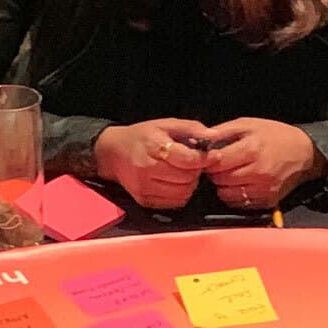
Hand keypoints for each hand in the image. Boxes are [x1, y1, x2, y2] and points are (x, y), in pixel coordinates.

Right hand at [90, 119, 208, 209]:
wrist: (113, 153)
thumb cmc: (142, 137)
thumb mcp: (165, 124)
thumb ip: (191, 128)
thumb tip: (214, 137)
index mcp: (154, 146)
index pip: (188, 159)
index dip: (205, 159)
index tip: (213, 156)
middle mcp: (147, 168)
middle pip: (187, 178)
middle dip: (196, 171)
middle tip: (193, 163)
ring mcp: (144, 187)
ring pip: (183, 193)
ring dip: (189, 184)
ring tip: (183, 173)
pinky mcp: (144, 200)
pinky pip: (174, 203)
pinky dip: (180, 194)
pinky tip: (175, 183)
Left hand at [196, 117, 323, 209]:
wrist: (305, 153)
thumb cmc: (275, 136)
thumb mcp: (249, 124)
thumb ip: (223, 131)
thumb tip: (200, 140)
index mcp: (252, 149)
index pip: (217, 162)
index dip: (208, 160)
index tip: (209, 157)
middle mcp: (258, 172)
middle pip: (220, 180)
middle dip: (215, 173)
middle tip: (219, 166)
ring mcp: (264, 189)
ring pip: (227, 194)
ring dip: (223, 186)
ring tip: (229, 175)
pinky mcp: (267, 201)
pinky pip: (240, 204)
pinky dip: (234, 195)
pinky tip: (239, 184)